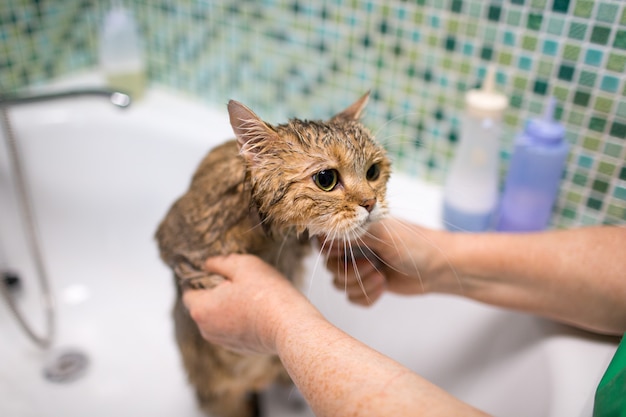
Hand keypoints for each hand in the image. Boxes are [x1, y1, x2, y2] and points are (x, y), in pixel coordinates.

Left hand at [183, 254, 317, 354]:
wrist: (291, 327)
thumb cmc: (267, 295)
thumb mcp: (243, 265)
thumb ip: (220, 262)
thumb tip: (208, 264)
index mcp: (201, 309)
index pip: (189, 291)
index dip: (202, 278)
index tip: (219, 271)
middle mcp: (206, 330)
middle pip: (204, 305)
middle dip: (218, 292)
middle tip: (242, 281)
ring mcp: (223, 342)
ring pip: (220, 317)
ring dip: (230, 306)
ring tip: (254, 296)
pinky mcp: (240, 349)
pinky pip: (234, 328)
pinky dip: (241, 319)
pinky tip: (260, 310)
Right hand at [323, 218, 458, 305]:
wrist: (439, 268)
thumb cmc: (416, 246)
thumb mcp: (383, 234)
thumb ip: (352, 233)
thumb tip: (324, 234)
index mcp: (355, 230)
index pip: (323, 240)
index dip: (330, 252)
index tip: (345, 255)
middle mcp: (354, 247)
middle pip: (330, 267)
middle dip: (350, 273)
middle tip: (373, 267)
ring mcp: (360, 266)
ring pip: (340, 285)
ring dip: (361, 286)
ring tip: (381, 278)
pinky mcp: (368, 284)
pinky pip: (353, 298)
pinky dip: (366, 297)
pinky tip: (383, 287)